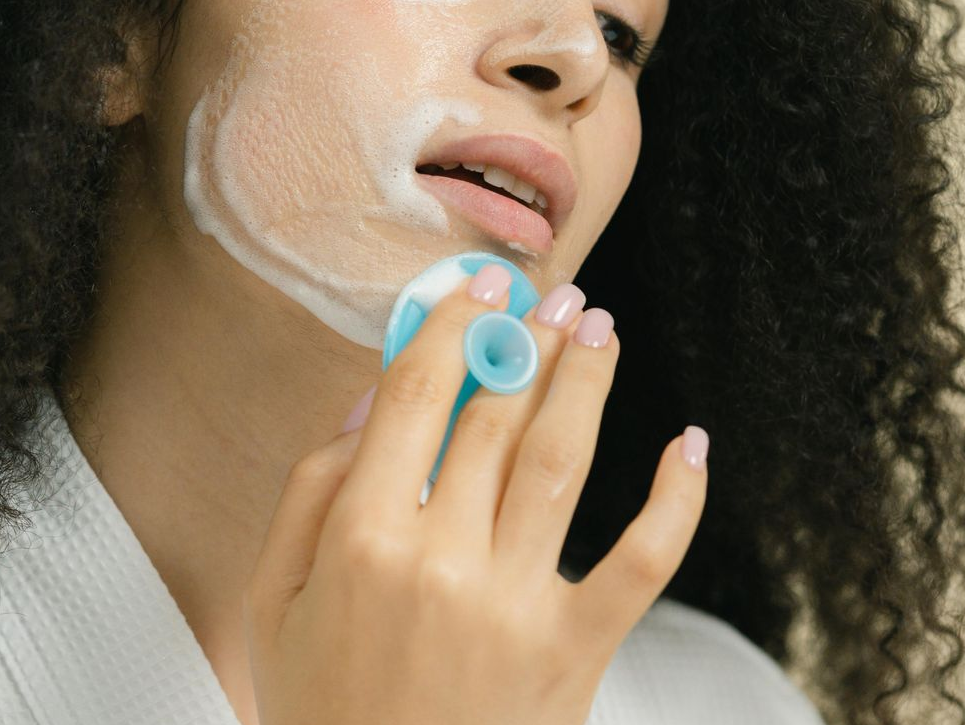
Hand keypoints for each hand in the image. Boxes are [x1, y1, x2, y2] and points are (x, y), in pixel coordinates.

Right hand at [244, 269, 711, 724]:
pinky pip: (642, 559)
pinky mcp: (576, 650)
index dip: (454, 322)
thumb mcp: (276, 598)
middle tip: (553, 296)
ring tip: (598, 333)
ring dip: (587, 381)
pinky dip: (677, 498)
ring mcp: (516, 606)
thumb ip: (313, 488)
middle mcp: (443, 561)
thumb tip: (375, 396)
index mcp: (363, 538)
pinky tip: (688, 444)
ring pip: (564, 459)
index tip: (479, 282)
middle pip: (496, 414)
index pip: (418, 393)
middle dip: (528, 338)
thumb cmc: (322, 707)